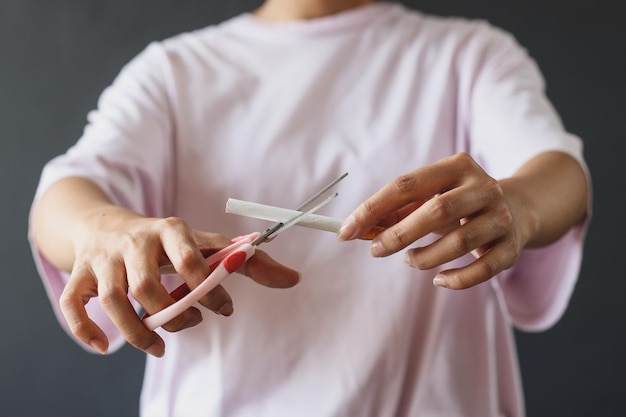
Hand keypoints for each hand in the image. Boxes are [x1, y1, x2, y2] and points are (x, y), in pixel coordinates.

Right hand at [61, 207, 300, 356]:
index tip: (223, 308)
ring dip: (137, 331)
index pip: (189, 257)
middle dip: (172, 313)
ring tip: (158, 347)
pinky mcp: (80, 274)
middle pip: (147, 284)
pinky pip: (73, 302)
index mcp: (171, 230)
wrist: (104, 223)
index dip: (207, 287)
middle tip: (192, 323)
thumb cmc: (165, 240)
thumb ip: (249, 262)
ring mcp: (105, 258)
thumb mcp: (204, 244)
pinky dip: (85, 328)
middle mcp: (135, 241)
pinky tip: (104, 346)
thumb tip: (294, 279)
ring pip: (114, 299)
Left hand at [337, 153, 535, 289]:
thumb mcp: (431, 196)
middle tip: (375, 250)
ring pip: (459, 242)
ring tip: (409, 260)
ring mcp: (501, 217)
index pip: (405, 185)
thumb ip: (397, 211)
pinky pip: (482, 269)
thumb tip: (359, 230)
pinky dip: (456, 279)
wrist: (519, 207)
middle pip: (437, 211)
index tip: (346, 231)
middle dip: (399, 235)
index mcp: (456, 167)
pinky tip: (438, 278)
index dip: (372, 208)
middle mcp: (483, 188)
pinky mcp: (512, 247)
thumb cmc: (459, 203)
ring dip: (425, 257)